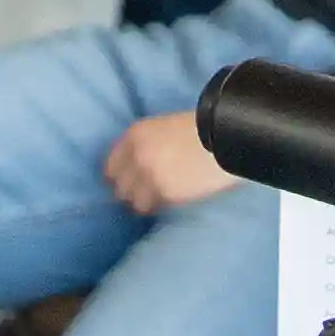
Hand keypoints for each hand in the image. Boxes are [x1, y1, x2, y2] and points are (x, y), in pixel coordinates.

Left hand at [100, 105, 231, 220]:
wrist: (224, 138)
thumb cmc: (199, 130)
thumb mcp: (164, 128)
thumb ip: (145, 144)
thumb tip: (135, 166)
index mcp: (135, 135)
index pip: (110, 166)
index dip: (119, 177)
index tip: (128, 183)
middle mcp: (136, 155)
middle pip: (119, 187)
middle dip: (131, 192)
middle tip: (144, 194)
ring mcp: (148, 175)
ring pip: (133, 202)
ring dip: (144, 202)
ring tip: (158, 200)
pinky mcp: (164, 192)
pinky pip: (153, 207)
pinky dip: (159, 206)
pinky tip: (170, 200)